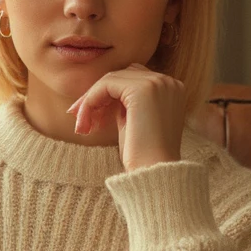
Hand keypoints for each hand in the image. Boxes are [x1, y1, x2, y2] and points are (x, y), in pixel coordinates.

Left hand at [69, 64, 185, 170]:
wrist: (154, 174)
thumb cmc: (144, 158)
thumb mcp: (135, 123)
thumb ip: (125, 105)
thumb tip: (102, 94)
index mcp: (171, 90)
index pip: (133, 80)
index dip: (108, 96)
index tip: (90, 118)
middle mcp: (168, 82)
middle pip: (122, 76)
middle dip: (97, 96)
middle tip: (79, 119)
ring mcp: (157, 83)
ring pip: (111, 79)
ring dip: (91, 100)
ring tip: (82, 125)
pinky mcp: (142, 90)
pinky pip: (106, 85)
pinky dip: (91, 101)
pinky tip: (85, 121)